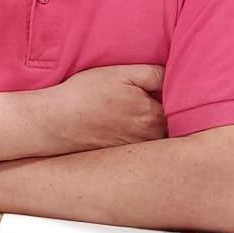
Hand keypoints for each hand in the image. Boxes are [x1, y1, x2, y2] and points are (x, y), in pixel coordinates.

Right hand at [44, 64, 165, 152]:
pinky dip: (135, 140)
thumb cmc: (84, 94)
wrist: (53, 122)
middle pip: (171, 127)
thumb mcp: (121, 73)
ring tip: (129, 116)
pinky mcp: (120, 159)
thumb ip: (155, 74)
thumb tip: (176, 78)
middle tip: (144, 103)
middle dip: (168, 116)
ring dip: (152, 129)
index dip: (175, 97)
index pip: (180, 107)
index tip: (162, 91)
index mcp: (154, 117)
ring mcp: (135, 153)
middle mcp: (149, 140)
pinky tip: (117, 129)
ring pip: (156, 140)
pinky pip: (139, 152)